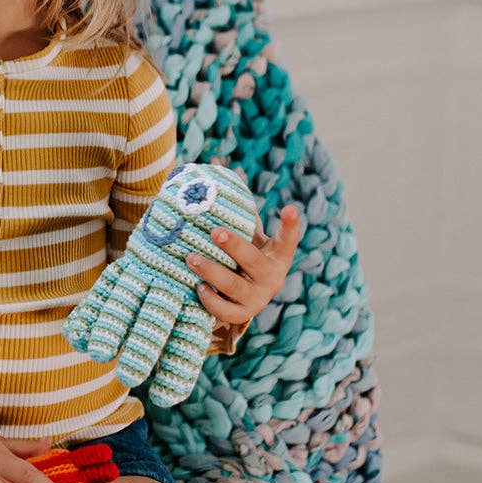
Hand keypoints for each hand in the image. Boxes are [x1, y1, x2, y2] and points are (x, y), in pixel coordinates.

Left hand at [188, 204, 299, 326]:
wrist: (246, 296)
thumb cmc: (244, 257)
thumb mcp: (249, 236)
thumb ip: (241, 212)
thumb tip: (225, 168)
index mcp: (277, 255)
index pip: (287, 240)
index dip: (290, 225)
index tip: (290, 207)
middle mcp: (271, 277)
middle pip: (253, 261)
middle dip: (234, 245)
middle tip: (215, 231)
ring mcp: (257, 298)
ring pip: (234, 286)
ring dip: (212, 271)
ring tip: (191, 258)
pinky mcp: (242, 314)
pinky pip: (225, 311)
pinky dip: (210, 300)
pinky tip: (198, 286)